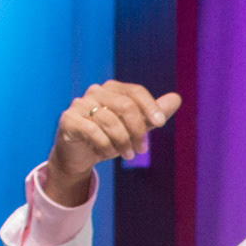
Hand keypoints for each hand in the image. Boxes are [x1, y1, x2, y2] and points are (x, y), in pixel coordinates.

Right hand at [47, 81, 182, 205]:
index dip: (150, 107)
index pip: (136, 91)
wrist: (79, 156)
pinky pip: (93, 131)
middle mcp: (95, 92)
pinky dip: (105, 145)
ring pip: (110, 121)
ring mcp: (79, 104)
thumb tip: (177, 98)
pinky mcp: (69, 120)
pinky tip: (108, 153)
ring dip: (123, 142)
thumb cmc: (109, 138)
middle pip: (125, 106)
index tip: (160, 124)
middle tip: (142, 150)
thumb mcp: (135, 128)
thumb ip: (154, 114)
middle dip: (138, 130)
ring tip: (128, 156)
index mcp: (112, 89)